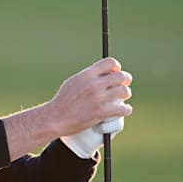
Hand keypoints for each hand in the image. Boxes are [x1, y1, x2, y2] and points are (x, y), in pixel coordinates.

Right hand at [1, 57, 131, 160]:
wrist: (56, 118)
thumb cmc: (63, 101)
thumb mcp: (74, 81)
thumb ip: (89, 76)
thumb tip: (103, 73)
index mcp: (87, 74)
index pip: (111, 62)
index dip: (116, 67)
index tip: (116, 72)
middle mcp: (94, 84)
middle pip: (121, 76)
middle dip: (125, 80)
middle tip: (124, 85)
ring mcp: (98, 99)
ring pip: (124, 91)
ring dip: (126, 94)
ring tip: (123, 98)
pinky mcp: (101, 112)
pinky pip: (123, 108)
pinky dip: (126, 109)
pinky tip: (124, 110)